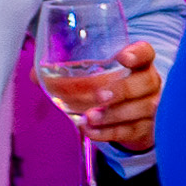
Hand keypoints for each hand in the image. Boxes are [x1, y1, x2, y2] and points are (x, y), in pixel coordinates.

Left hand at [45, 35, 162, 152]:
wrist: (128, 120)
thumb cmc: (108, 89)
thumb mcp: (92, 77)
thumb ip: (65, 73)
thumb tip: (35, 75)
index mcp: (138, 64)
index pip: (146, 53)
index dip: (138, 54)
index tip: (122, 57)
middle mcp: (149, 83)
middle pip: (145, 83)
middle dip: (121, 90)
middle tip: (98, 96)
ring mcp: (150, 107)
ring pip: (140, 109)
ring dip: (112, 114)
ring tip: (89, 117)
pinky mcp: (144, 129)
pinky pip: (130, 131)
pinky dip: (108, 132)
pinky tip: (90, 131)